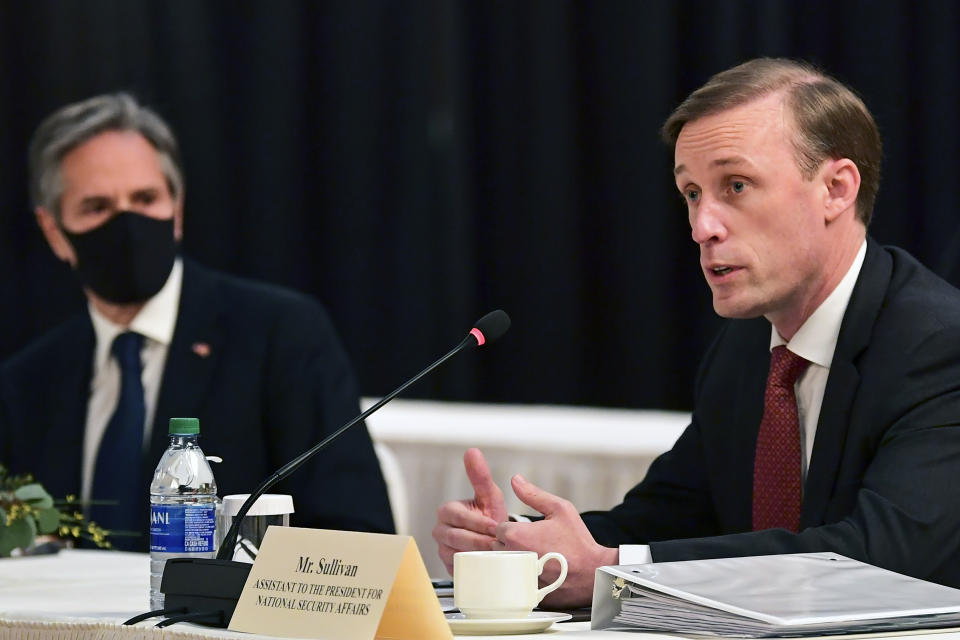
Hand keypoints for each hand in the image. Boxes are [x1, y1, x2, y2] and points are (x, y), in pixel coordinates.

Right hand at [433, 448, 508, 573]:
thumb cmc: (490, 515)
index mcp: (446, 511)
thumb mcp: (489, 494)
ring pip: (457, 554)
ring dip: (478, 555)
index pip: (459, 517)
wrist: (493, 540)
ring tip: (496, 555)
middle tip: (498, 544)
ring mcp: (442, 550)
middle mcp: (440, 530)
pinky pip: (458, 569)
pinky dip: (473, 568)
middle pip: (457, 538)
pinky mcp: (448, 567)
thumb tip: (472, 451)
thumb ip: (480, 475)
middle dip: (480, 540)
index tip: (496, 526)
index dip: (478, 522)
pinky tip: (487, 566)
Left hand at [494, 474, 617, 607]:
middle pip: (497, 546)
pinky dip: (520, 578)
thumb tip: (515, 480)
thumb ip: (533, 494)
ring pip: (503, 565)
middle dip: (510, 544)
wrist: (593, 572)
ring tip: (534, 559)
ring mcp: (516, 576)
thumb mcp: (560, 509)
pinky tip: (536, 574)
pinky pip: (512, 582)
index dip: (512, 528)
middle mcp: (512, 556)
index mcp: (516, 535)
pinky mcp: (523, 591)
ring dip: (513, 560)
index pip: (499, 528)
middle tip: (532, 544)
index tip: (527, 532)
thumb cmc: (578, 541)